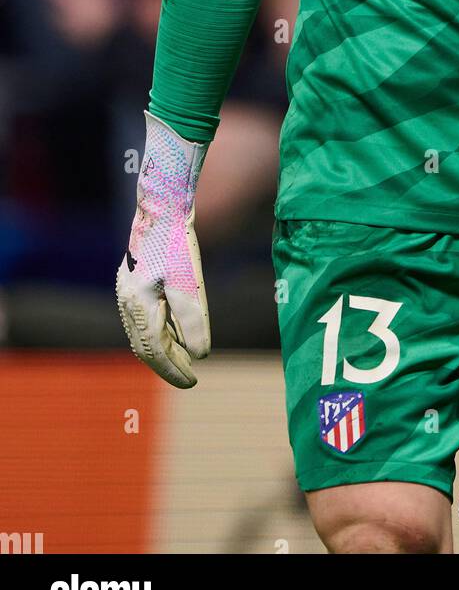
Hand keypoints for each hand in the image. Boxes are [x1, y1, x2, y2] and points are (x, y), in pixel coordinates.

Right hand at [116, 111, 210, 387]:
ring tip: (183, 359)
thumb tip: (200, 355)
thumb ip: (193, 323)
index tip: (193, 381)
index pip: (156, 352)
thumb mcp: (189, 286)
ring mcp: (127, 292)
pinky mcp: (133, 281)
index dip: (174, 370)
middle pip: (145, 346)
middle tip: (189, 376)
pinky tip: (172, 331)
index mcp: (138, 307)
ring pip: (142, 332)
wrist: (161, 208)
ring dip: (162, 349)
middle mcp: (127, 302)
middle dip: (167, 364)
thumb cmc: (176, 245)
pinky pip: (142, 317)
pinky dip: (157, 331)